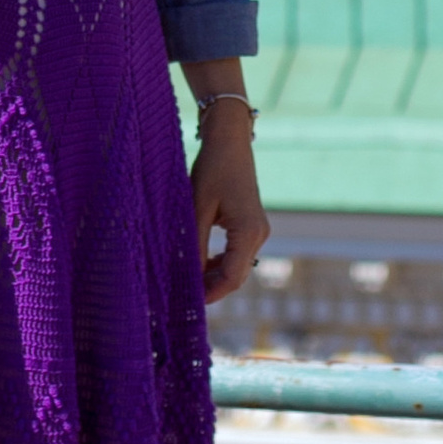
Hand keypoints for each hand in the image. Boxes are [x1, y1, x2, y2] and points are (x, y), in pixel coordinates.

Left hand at [189, 116, 268, 304]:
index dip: (211, 293)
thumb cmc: (212, 169)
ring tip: (187, 280)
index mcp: (249, 231)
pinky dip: (221, 263)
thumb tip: (187, 277)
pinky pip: (238, 254)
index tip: (188, 302)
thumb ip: (195, 245)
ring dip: (215, 276)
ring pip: (238, 267)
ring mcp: (258, 230)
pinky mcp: (252, 225)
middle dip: (212, 288)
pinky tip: (201, 263)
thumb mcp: (197, 208)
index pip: (232, 277)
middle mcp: (259, 234)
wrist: (229, 141)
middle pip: (237, 276)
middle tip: (183, 295)